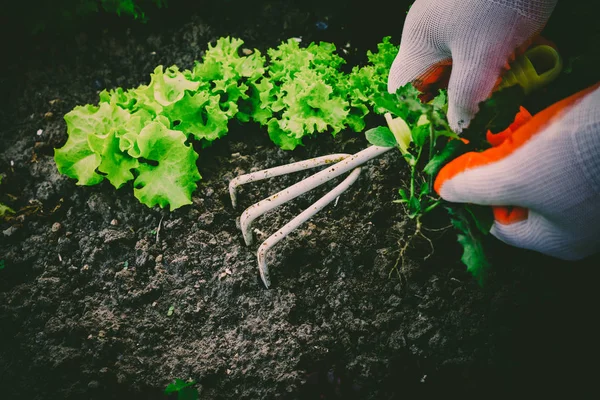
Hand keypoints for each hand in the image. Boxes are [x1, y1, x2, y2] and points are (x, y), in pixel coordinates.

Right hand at [388, 0, 556, 131]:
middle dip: (454, 103)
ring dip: (479, 85)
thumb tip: (457, 129)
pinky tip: (514, 69)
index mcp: (419, 44)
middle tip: (478, 118)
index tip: (437, 135)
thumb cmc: (495, 1)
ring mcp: (456, 24)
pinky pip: (480, 52)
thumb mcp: (481, 58)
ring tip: (501, 94)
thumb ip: (465, 98)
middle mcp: (432, 35)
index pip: (402, 90)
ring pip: (460, 68)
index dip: (415, 116)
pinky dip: (495, 66)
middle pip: (433, 82)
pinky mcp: (480, 18)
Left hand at [434, 84, 599, 259]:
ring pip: (536, 176)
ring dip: (520, 152)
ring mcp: (589, 198)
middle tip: (490, 144)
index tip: (465, 170)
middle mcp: (574, 224)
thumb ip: (474, 185)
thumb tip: (443, 190)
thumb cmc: (582, 155)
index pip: (498, 226)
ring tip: (517, 129)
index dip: (476, 199)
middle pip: (516, 200)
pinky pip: (558, 160)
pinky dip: (544, 141)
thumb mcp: (515, 173)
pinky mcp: (597, 169)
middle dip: (499, 170)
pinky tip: (540, 122)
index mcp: (556, 240)